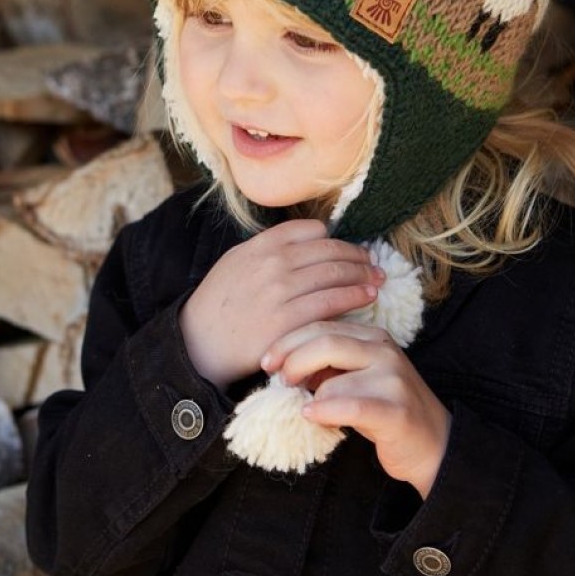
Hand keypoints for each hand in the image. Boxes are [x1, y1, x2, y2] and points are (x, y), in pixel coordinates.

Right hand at [179, 220, 384, 389]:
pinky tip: (367, 297)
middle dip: (357, 256)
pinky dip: (354, 297)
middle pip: (329, 251)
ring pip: (334, 275)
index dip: (335, 240)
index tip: (348, 249)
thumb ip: (269, 248)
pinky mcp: (287, 322)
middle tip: (372, 263)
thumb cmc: (219, 304)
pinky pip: (330, 303)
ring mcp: (280, 292)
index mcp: (261, 245)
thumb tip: (311, 238)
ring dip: (362, 275)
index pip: (312, 231)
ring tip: (376, 279)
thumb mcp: (236, 261)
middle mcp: (272, 263)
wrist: (198, 344)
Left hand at [260, 320, 450, 498]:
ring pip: (333, 378)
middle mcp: (384, 350)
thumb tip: (283, 362)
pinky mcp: (396, 410)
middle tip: (278, 380)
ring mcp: (393, 378)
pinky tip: (311, 415)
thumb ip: (326, 364)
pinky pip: (350, 406)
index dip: (288, 341)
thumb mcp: (355, 377)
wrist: (433, 444)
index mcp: (372, 336)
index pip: (321, 326)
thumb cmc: (384, 409)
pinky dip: (324, 410)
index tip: (267, 360)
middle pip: (324, 342)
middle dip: (292, 360)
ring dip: (310, 394)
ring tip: (304, 405)